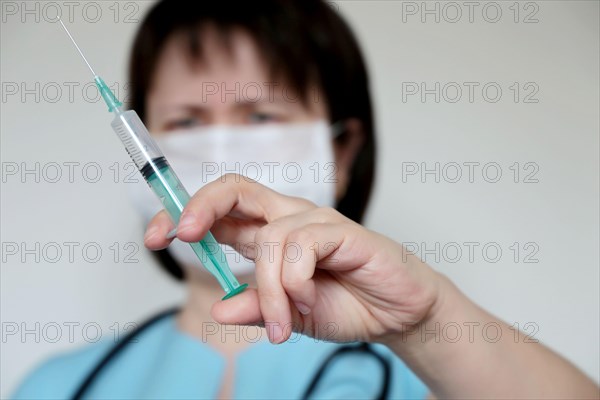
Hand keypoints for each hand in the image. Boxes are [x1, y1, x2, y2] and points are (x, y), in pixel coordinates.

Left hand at [144, 174, 441, 344]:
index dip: (182, 215)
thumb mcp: (287, 315)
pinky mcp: (341, 230)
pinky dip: (295, 283)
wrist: (397, 313)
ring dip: (267, 291)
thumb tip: (220, 306)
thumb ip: (255, 308)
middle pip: (235, 188)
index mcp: (268, 234)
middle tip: (180, 233)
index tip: (154, 235)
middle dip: (200, 204)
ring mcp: (315, 221)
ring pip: (269, 239)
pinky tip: (309, 301)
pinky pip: (301, 247)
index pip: (220, 211)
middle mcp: (287, 219)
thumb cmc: (344, 304)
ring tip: (279, 327)